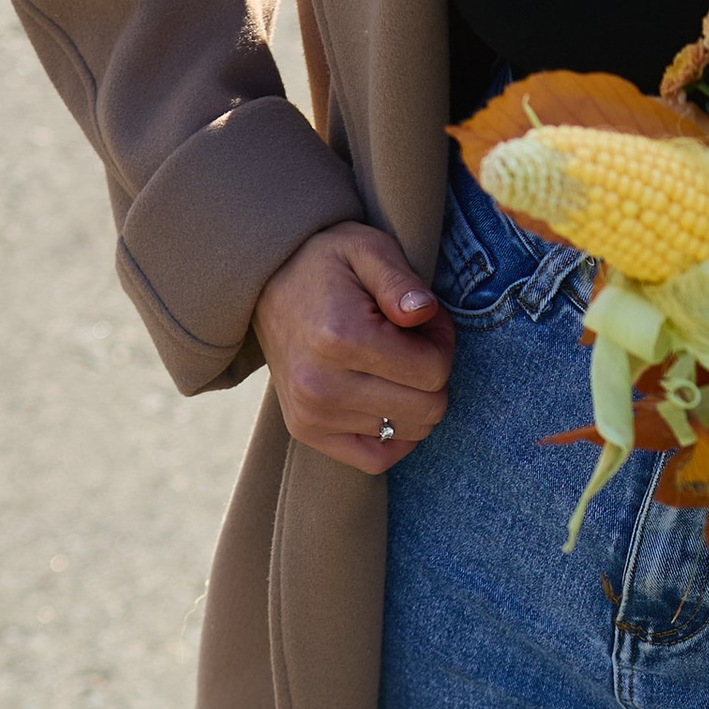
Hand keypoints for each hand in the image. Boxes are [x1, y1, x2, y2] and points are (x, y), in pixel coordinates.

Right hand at [254, 223, 451, 475]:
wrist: (266, 283)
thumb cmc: (326, 264)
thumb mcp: (367, 248)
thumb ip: (400, 280)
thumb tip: (424, 312)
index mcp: (341, 339)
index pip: (434, 372)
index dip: (442, 342)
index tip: (423, 320)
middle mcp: (323, 386)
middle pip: (428, 409)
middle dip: (433, 373)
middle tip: (411, 341)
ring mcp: (312, 415)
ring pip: (410, 432)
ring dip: (413, 398)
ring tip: (390, 362)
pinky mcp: (307, 432)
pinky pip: (377, 460)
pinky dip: (395, 435)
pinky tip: (388, 401)